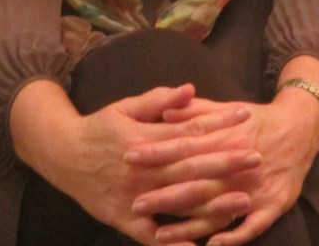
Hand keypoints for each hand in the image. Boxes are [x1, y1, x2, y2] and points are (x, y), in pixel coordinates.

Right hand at [10, 80, 259, 245]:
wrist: (62, 155)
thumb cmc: (99, 127)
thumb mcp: (125, 106)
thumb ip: (159, 100)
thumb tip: (190, 89)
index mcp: (144, 138)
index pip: (189, 130)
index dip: (218, 123)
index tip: (245, 116)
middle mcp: (141, 169)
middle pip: (191, 167)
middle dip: (226, 162)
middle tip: (256, 157)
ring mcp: (133, 197)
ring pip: (179, 202)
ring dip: (213, 203)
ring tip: (244, 199)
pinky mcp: (124, 220)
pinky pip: (153, 236)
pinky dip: (176, 242)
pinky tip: (201, 243)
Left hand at [127, 89, 318, 245]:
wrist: (300, 127)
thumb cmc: (255, 119)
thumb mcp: (226, 108)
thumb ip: (196, 111)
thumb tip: (166, 112)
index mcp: (223, 137)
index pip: (183, 146)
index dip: (157, 152)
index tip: (130, 156)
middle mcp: (236, 164)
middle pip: (196, 181)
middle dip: (164, 194)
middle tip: (135, 203)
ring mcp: (254, 187)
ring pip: (217, 210)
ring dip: (189, 225)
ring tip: (159, 235)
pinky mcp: (272, 204)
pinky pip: (251, 226)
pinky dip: (232, 236)